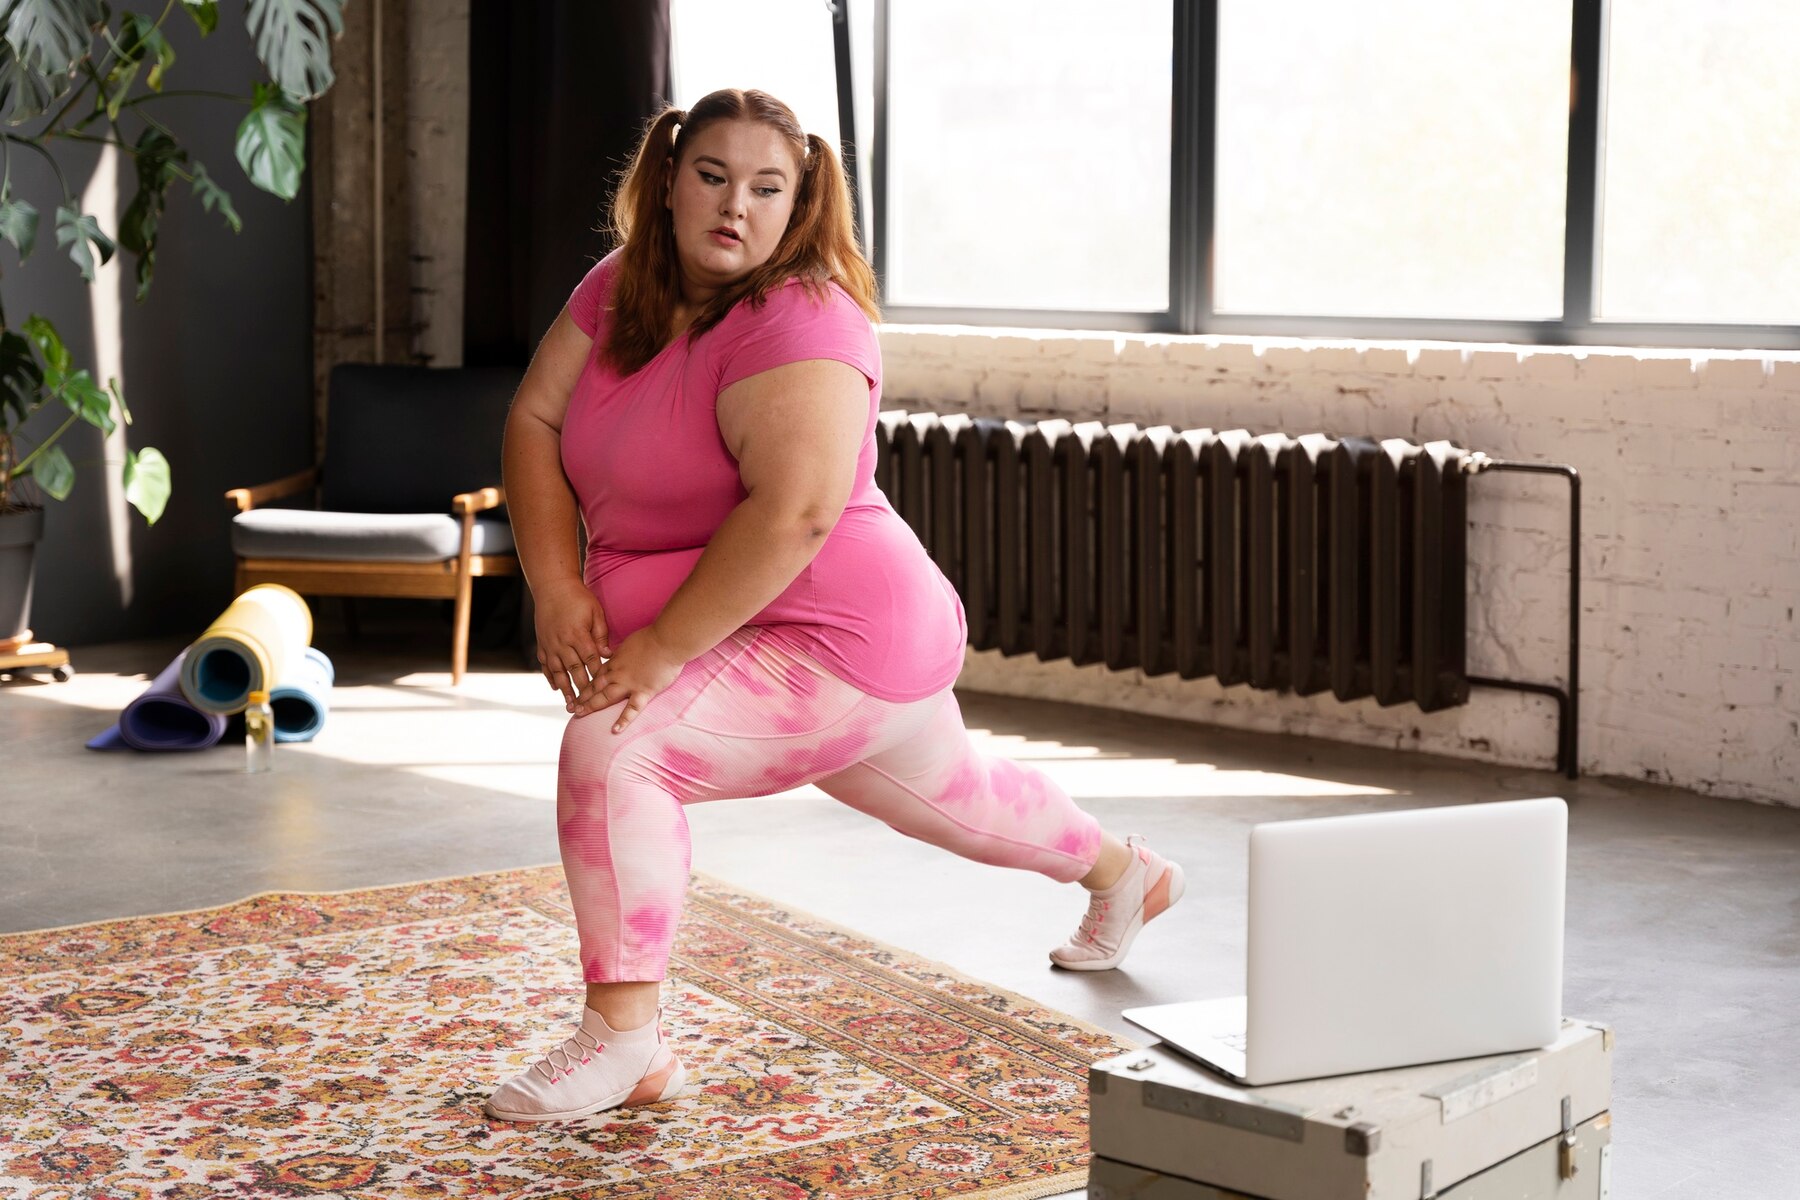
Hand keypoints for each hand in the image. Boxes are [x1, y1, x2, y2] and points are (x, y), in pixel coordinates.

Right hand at [534, 579, 611, 707]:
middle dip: (581, 689)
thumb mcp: (595, 612)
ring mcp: (550, 644)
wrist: (553, 587)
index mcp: (578, 634)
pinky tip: (555, 688)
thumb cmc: (578, 598)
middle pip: (574, 670)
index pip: (590, 660)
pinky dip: (550, 677)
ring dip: (564, 689)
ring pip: (558, 671)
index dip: (597, 676)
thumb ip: (601, 634)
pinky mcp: (542, 644)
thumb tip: (607, 654)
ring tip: (570, 705)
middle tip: (587, 707)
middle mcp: (562, 642)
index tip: (603, 690)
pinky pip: (545, 664)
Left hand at [571, 625, 686, 732]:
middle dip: (582, 697)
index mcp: (615, 662)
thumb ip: (621, 653)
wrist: (667, 641)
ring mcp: (629, 684)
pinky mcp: (644, 692)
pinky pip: (632, 709)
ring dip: (591, 705)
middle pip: (595, 687)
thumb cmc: (652, 638)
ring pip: (605, 697)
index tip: (577, 693)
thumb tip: (616, 656)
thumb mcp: (629, 643)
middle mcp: (618, 674)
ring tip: (579, 715)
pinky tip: (615, 730)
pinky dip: (623, 720)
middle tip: (570, 707)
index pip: (596, 676)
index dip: (585, 685)